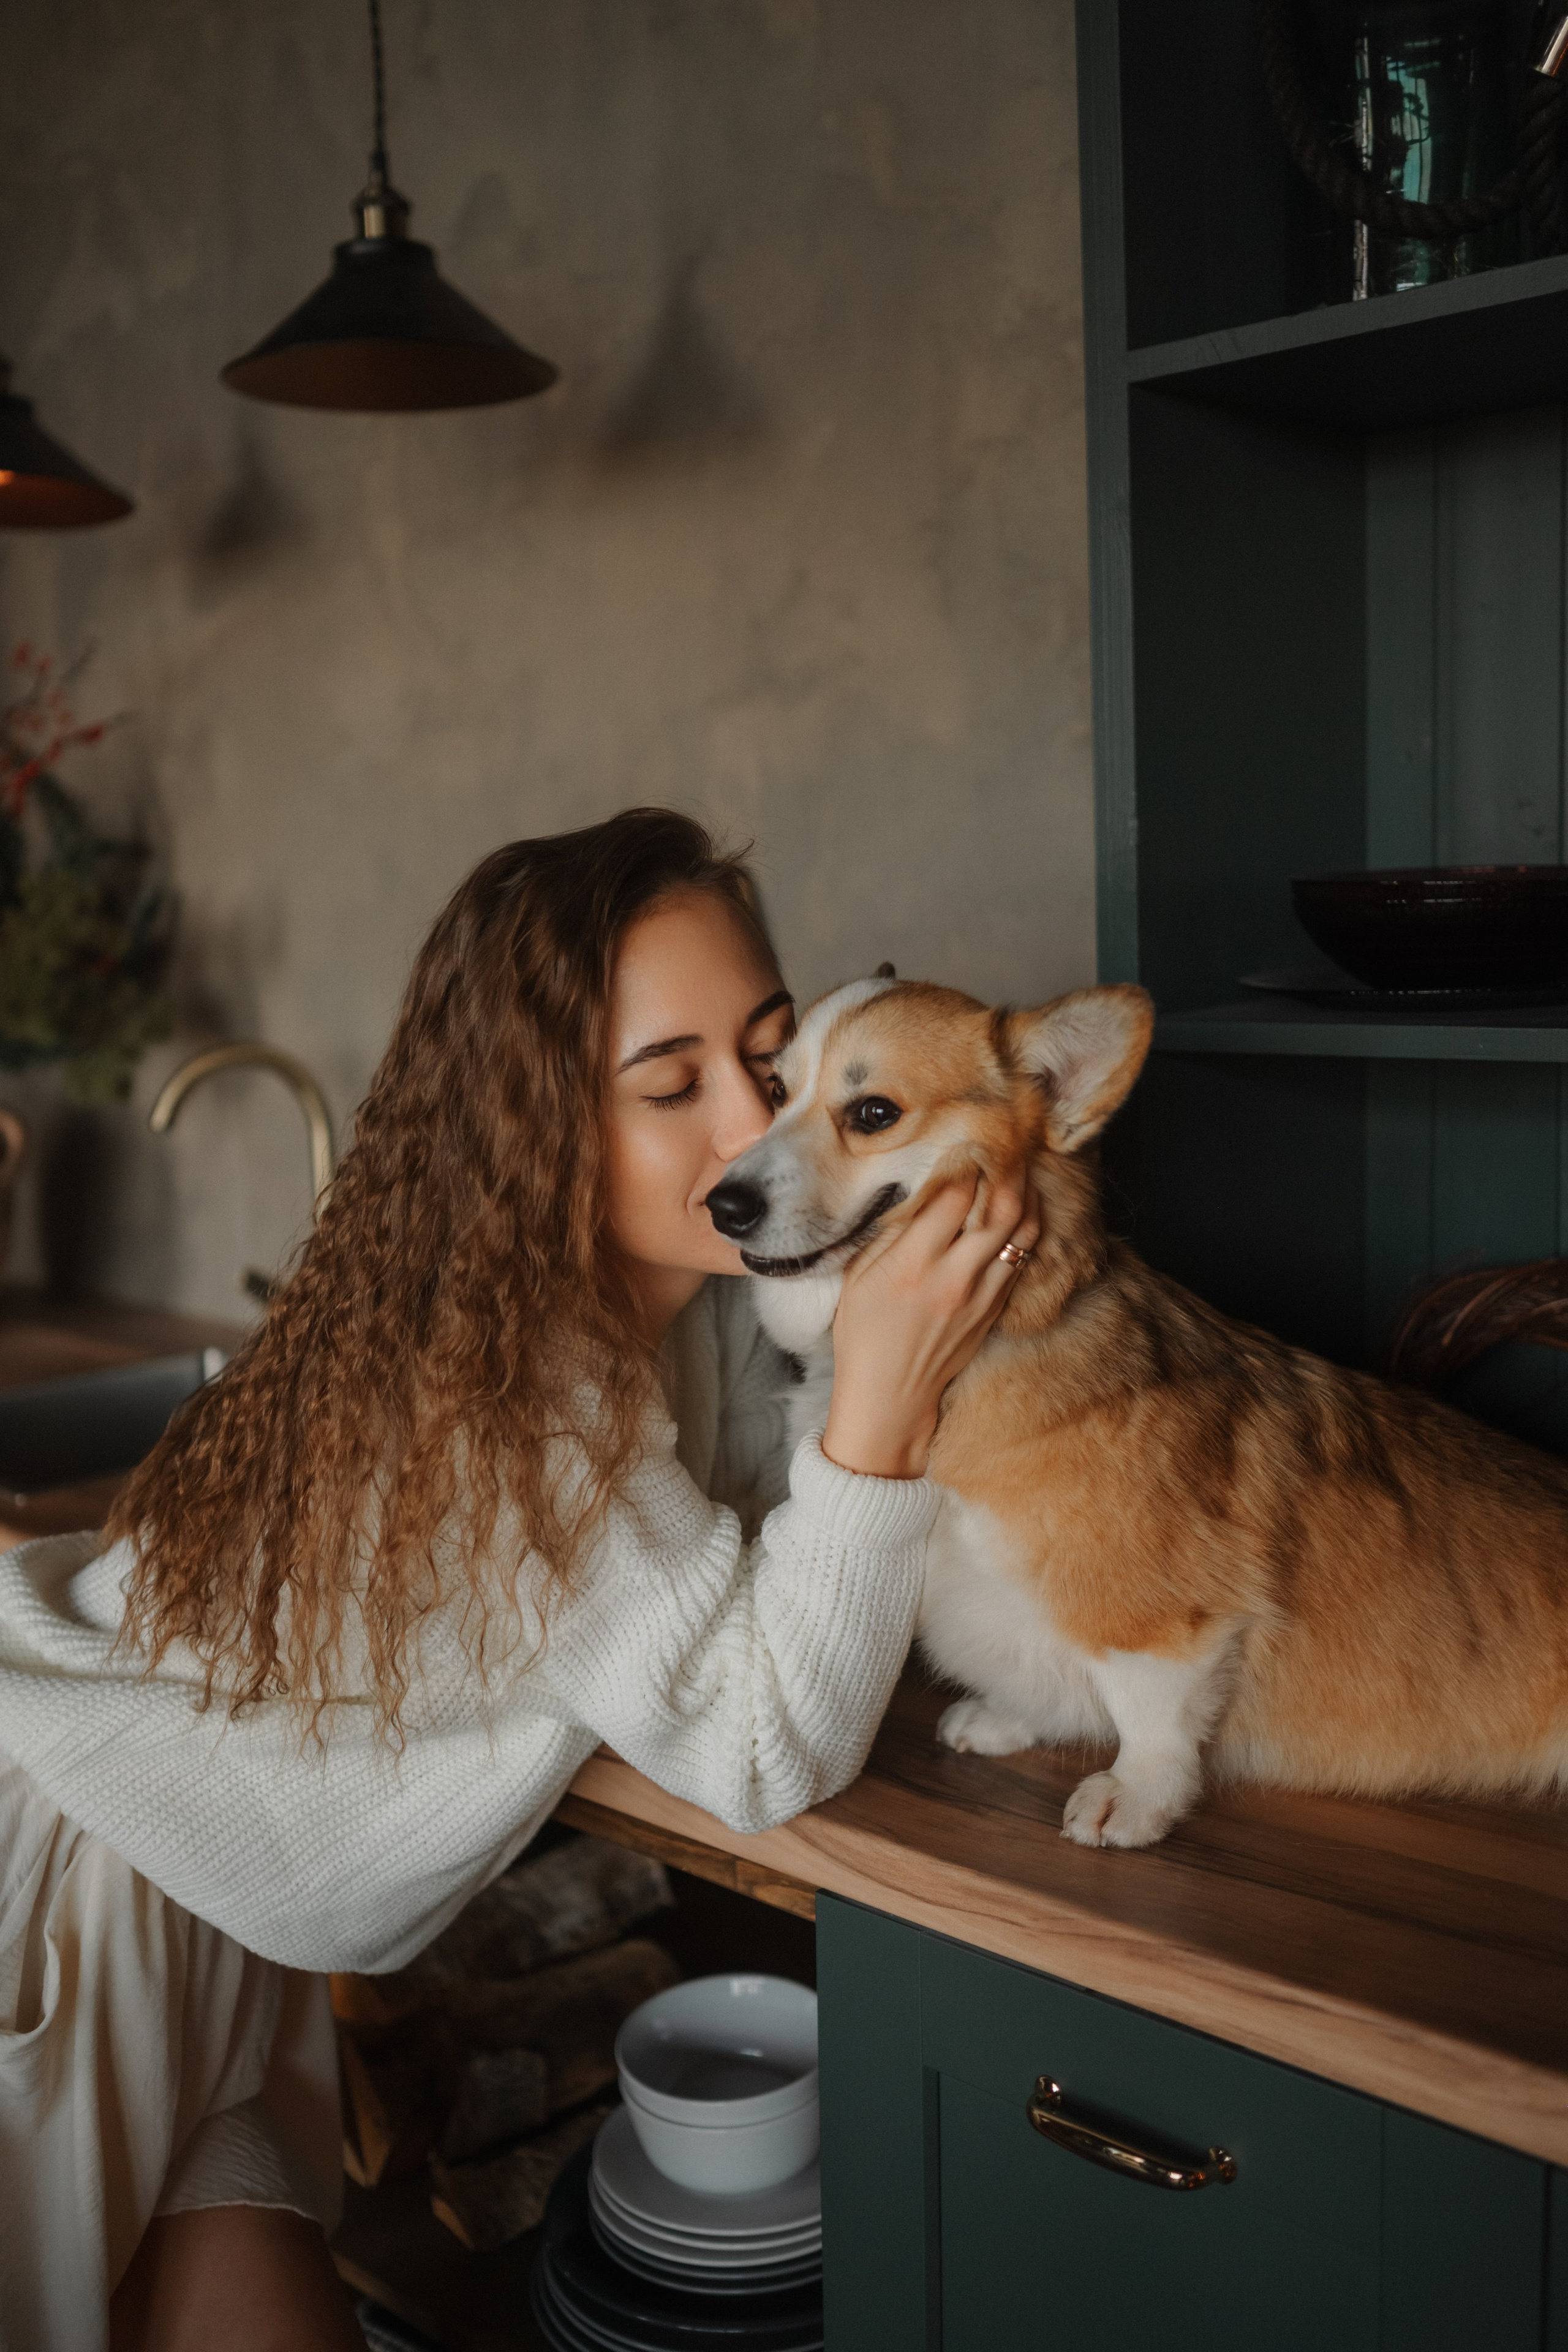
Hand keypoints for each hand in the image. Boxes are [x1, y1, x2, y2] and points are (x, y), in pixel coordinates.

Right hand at [821, 1170, 1040, 1479]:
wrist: (889, 1399)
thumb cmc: (863, 1336)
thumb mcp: (859, 1278)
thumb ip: (891, 1233)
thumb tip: (919, 1189)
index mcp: (913, 1262)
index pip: (955, 1195)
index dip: (965, 1162)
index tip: (964, 1142)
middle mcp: (953, 1276)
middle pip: (1001, 1207)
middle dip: (1008, 1170)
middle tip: (1005, 1147)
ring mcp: (981, 1295)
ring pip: (1022, 1233)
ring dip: (1026, 1198)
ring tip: (1020, 1174)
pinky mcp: (994, 1311)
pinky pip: (1021, 1261)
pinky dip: (1025, 1232)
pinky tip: (1020, 1215)